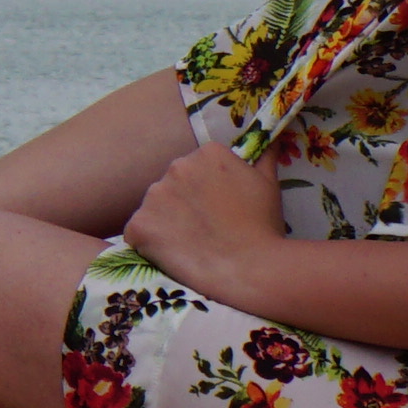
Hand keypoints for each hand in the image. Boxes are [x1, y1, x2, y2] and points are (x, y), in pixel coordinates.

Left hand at [120, 142, 292, 294]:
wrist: (248, 269)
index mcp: (208, 153)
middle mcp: (177, 166)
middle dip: (184, 204)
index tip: (219, 210)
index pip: (197, 167)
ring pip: (155, 207)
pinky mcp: (139, 225)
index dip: (207, 191)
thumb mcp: (269, 183)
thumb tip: (270, 139)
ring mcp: (155, 195)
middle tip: (204, 230)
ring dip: (166, 222)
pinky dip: (149, 244)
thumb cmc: (263, 228)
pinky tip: (172, 256)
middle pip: (173, 185)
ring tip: (190, 245)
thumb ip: (264, 155)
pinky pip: (138, 232)